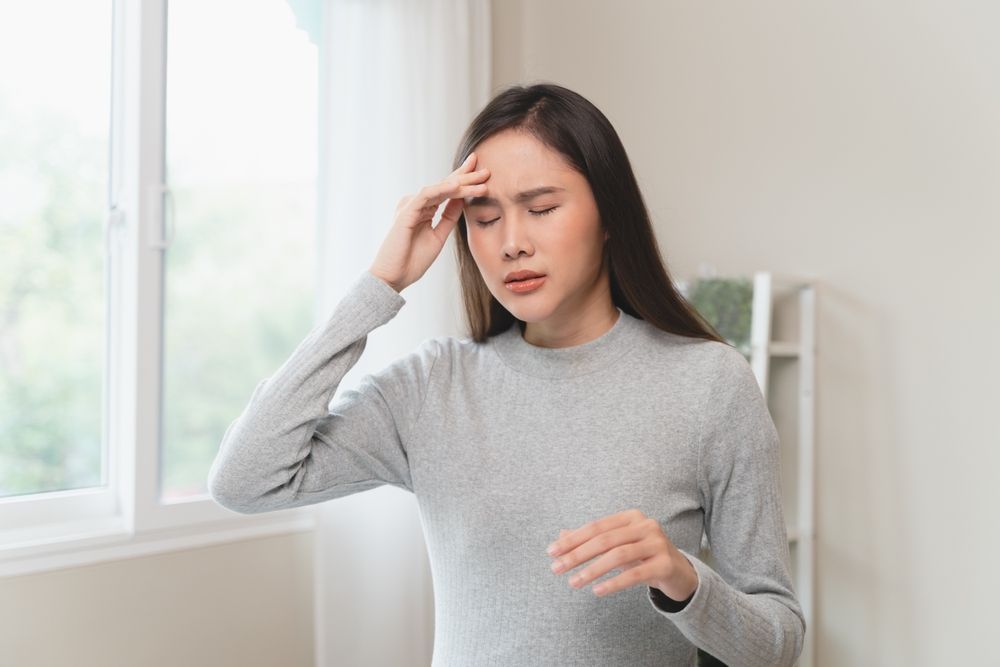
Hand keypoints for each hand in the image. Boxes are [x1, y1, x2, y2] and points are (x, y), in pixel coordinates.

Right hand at [368, 152, 489, 291]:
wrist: (394, 276)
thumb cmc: (412, 260)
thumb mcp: (439, 236)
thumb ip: (448, 217)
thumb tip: (462, 200)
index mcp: (424, 209)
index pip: (447, 191)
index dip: (464, 181)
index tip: (483, 174)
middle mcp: (417, 204)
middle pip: (445, 185)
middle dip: (466, 176)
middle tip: (486, 170)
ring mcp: (411, 206)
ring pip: (440, 188)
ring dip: (461, 183)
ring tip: (480, 179)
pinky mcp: (406, 211)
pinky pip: (426, 195)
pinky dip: (442, 189)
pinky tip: (457, 185)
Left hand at [546, 508, 698, 599]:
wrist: (679, 573)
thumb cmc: (642, 557)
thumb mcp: (617, 546)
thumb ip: (592, 540)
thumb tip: (561, 535)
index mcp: (631, 516)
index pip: (596, 527)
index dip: (573, 540)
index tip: (551, 552)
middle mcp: (645, 525)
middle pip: (605, 540)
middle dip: (577, 555)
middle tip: (556, 569)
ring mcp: (658, 543)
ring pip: (618, 555)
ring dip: (592, 570)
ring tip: (574, 583)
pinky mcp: (665, 564)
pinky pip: (634, 574)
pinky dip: (613, 583)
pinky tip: (597, 591)